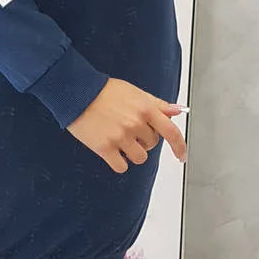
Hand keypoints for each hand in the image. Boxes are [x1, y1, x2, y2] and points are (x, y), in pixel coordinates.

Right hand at [67, 77, 186, 172]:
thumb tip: (176, 111)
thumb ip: (157, 104)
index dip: (179, 146)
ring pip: (139, 158)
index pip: (171, 132)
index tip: (181, 156)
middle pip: (152, 145)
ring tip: (120, 140)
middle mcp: (135, 124)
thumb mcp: (135, 92)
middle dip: (144, 140)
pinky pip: (122, 167)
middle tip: (129, 130)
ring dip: (132, 153)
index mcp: (145, 109)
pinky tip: (112, 151)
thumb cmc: (104, 91)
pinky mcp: (105, 148)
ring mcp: (120, 137)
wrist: (77, 93)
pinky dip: (119, 162)